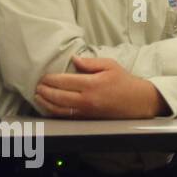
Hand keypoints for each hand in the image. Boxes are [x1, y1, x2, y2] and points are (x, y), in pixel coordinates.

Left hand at [35, 55, 165, 118]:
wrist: (138, 101)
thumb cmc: (124, 81)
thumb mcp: (110, 65)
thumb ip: (90, 62)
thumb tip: (73, 59)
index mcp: (92, 84)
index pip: (64, 81)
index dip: (50, 79)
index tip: (43, 76)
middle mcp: (87, 99)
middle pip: (57, 95)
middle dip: (44, 90)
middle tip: (38, 85)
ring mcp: (86, 110)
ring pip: (58, 109)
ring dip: (45, 102)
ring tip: (38, 96)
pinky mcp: (87, 118)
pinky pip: (65, 116)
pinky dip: (54, 111)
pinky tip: (48, 106)